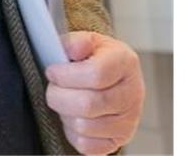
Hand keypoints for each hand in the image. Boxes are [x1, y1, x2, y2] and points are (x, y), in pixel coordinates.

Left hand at [45, 31, 144, 154]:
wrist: (114, 76)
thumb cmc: (96, 57)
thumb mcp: (87, 40)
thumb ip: (76, 41)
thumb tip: (71, 49)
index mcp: (125, 63)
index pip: (96, 74)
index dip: (65, 75)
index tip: (52, 71)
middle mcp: (132, 93)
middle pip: (88, 104)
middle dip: (58, 96)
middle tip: (53, 87)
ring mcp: (129, 120)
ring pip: (84, 126)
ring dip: (65, 114)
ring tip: (65, 100)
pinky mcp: (120, 139)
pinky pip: (87, 145)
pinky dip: (72, 132)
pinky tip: (73, 116)